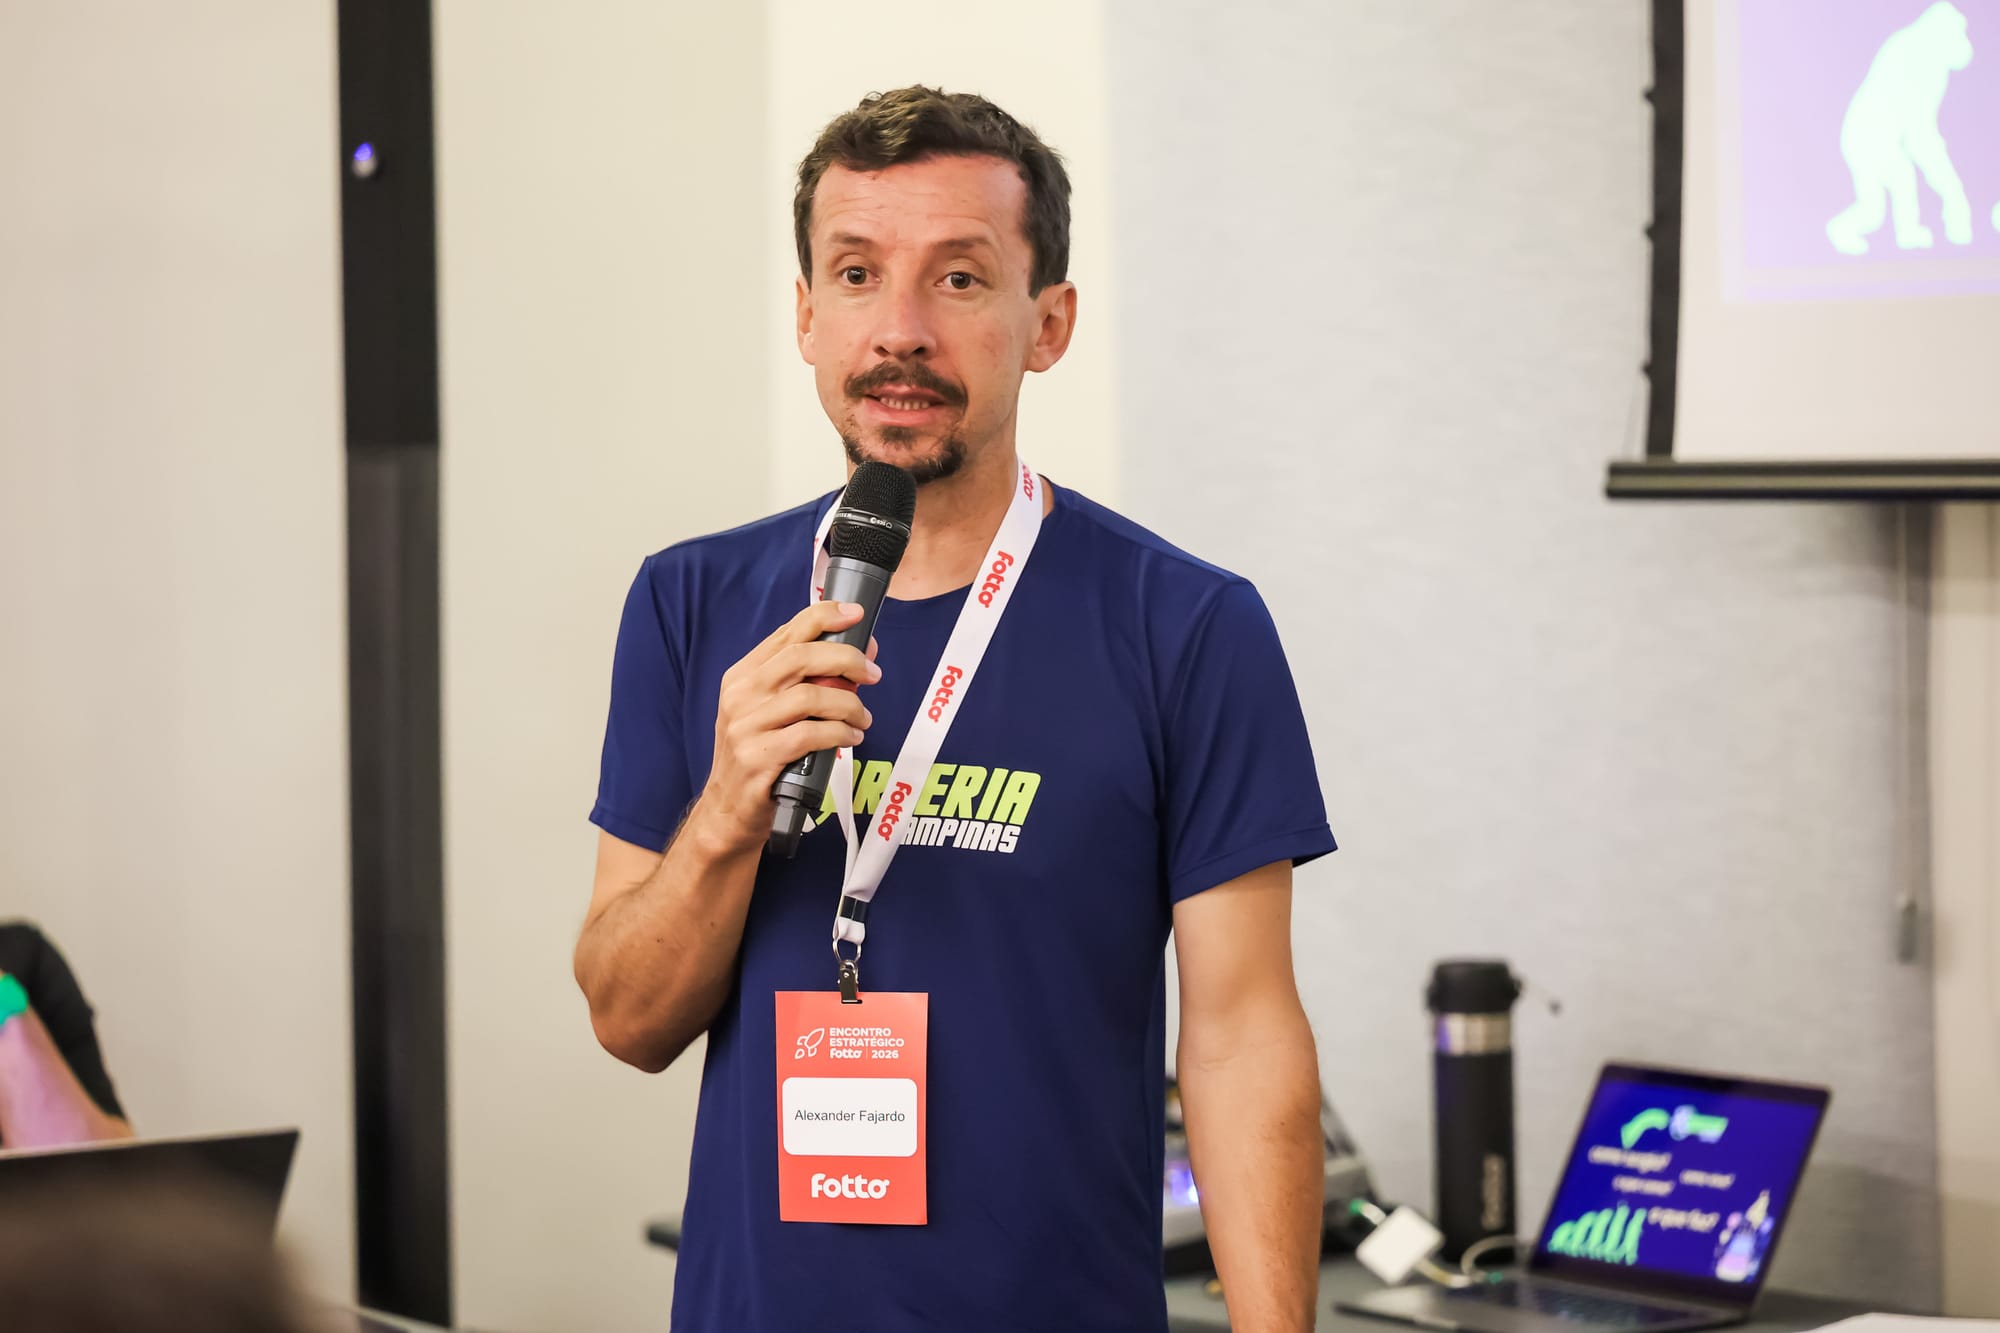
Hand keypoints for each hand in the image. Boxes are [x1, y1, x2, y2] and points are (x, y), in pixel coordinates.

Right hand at [692, 601, 880, 854]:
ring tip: (863, 718)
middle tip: (873, 674)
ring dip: (849, 704)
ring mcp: (746, 727)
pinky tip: (851, 739)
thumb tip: (860, 654)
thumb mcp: (771, 711)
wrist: (727, 809)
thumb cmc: (760, 754)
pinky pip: (811, 735)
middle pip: (801, 657)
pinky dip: (840, 734)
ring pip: (810, 697)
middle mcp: (741, 696)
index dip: (824, 617)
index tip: (857, 614)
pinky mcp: (759, 758)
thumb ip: (807, 681)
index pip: (786, 633)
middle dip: (846, 659)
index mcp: (743, 676)